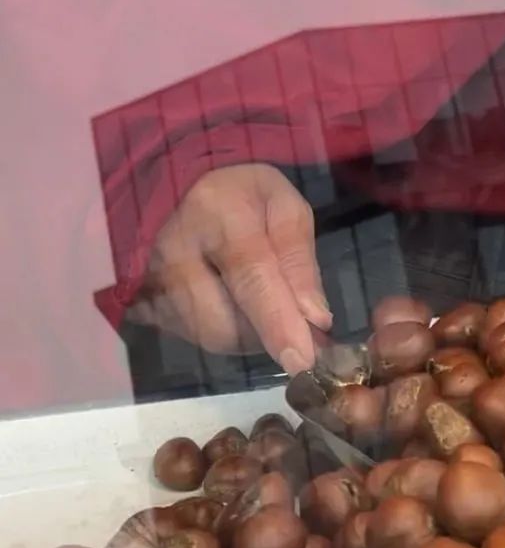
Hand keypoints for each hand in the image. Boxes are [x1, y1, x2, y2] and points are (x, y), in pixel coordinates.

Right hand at [129, 164, 330, 372]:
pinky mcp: (147, 300)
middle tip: (292, 320)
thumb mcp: (285, 208)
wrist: (183, 187)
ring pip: (209, 336)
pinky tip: (234, 306)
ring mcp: (153, 278)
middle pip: (223, 321)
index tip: (301, 360)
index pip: (250, 275)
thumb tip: (314, 318)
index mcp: (216, 211)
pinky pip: (193, 336)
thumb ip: (299, 260)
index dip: (277, 321)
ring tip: (263, 304)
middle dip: (266, 334)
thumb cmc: (244, 195)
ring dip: (248, 337)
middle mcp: (174, 248)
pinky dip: (225, 333)